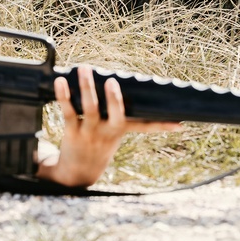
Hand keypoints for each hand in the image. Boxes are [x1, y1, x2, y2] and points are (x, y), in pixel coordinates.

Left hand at [36, 65, 179, 186]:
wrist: (78, 172)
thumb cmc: (100, 144)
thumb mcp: (116, 133)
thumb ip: (125, 116)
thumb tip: (136, 93)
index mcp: (122, 129)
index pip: (146, 127)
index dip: (163, 125)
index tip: (178, 124)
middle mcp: (108, 131)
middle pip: (116, 114)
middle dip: (115, 98)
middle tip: (113, 81)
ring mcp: (90, 132)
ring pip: (90, 108)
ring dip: (87, 87)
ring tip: (85, 68)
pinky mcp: (72, 131)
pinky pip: (68, 112)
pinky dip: (64, 95)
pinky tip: (61, 81)